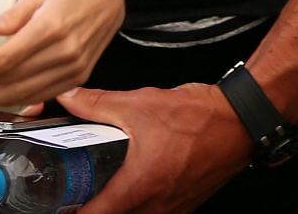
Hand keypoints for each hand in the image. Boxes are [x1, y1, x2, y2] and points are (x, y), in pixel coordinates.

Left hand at [0, 0, 122, 112]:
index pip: (7, 59)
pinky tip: (0, 102)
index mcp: (51, 26)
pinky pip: (45, 94)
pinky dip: (20, 102)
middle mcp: (65, 51)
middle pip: (14, 81)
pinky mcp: (81, 75)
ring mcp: (75, 66)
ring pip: (28, 93)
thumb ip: (14, 12)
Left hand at [60, 82, 255, 212]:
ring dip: (118, 205)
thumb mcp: (139, 104)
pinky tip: (138, 180)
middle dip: (92, 206)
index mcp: (137, 189)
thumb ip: (96, 103)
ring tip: (108, 182)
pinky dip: (141, 203)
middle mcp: (154, 208)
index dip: (68, 210)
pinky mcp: (184, 206)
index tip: (57, 200)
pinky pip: (154, 213)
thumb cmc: (198, 118)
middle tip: (78, 188)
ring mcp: (172, 211)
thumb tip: (67, 96)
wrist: (240, 121)